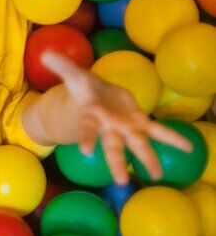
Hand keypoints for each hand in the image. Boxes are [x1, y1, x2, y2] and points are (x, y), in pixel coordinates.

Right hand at [42, 51, 192, 184]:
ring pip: (137, 144)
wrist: (96, 97)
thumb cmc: (83, 90)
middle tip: (121, 182)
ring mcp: (125, 127)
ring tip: (156, 175)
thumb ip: (62, 66)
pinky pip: (158, 130)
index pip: (86, 129)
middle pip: (112, 146)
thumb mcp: (74, 75)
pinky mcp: (139, 121)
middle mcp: (108, 127)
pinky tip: (189, 148)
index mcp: (91, 116)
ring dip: (147, 159)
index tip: (85, 151)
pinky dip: (173, 139)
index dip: (86, 138)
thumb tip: (46, 54)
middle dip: (117, 163)